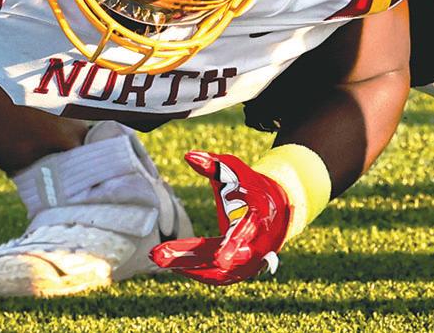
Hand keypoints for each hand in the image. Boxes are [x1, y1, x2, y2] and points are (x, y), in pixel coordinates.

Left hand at [150, 150, 289, 284]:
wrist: (275, 209)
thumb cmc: (251, 185)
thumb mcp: (235, 170)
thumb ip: (212, 163)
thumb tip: (188, 155)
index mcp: (258, 219)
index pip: (244, 234)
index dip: (233, 246)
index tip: (221, 258)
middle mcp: (256, 247)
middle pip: (222, 260)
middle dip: (189, 259)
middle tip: (157, 255)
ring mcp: (249, 263)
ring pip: (218, 274)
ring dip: (188, 269)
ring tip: (159, 258)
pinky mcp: (240, 270)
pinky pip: (217, 277)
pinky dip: (196, 272)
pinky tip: (174, 265)